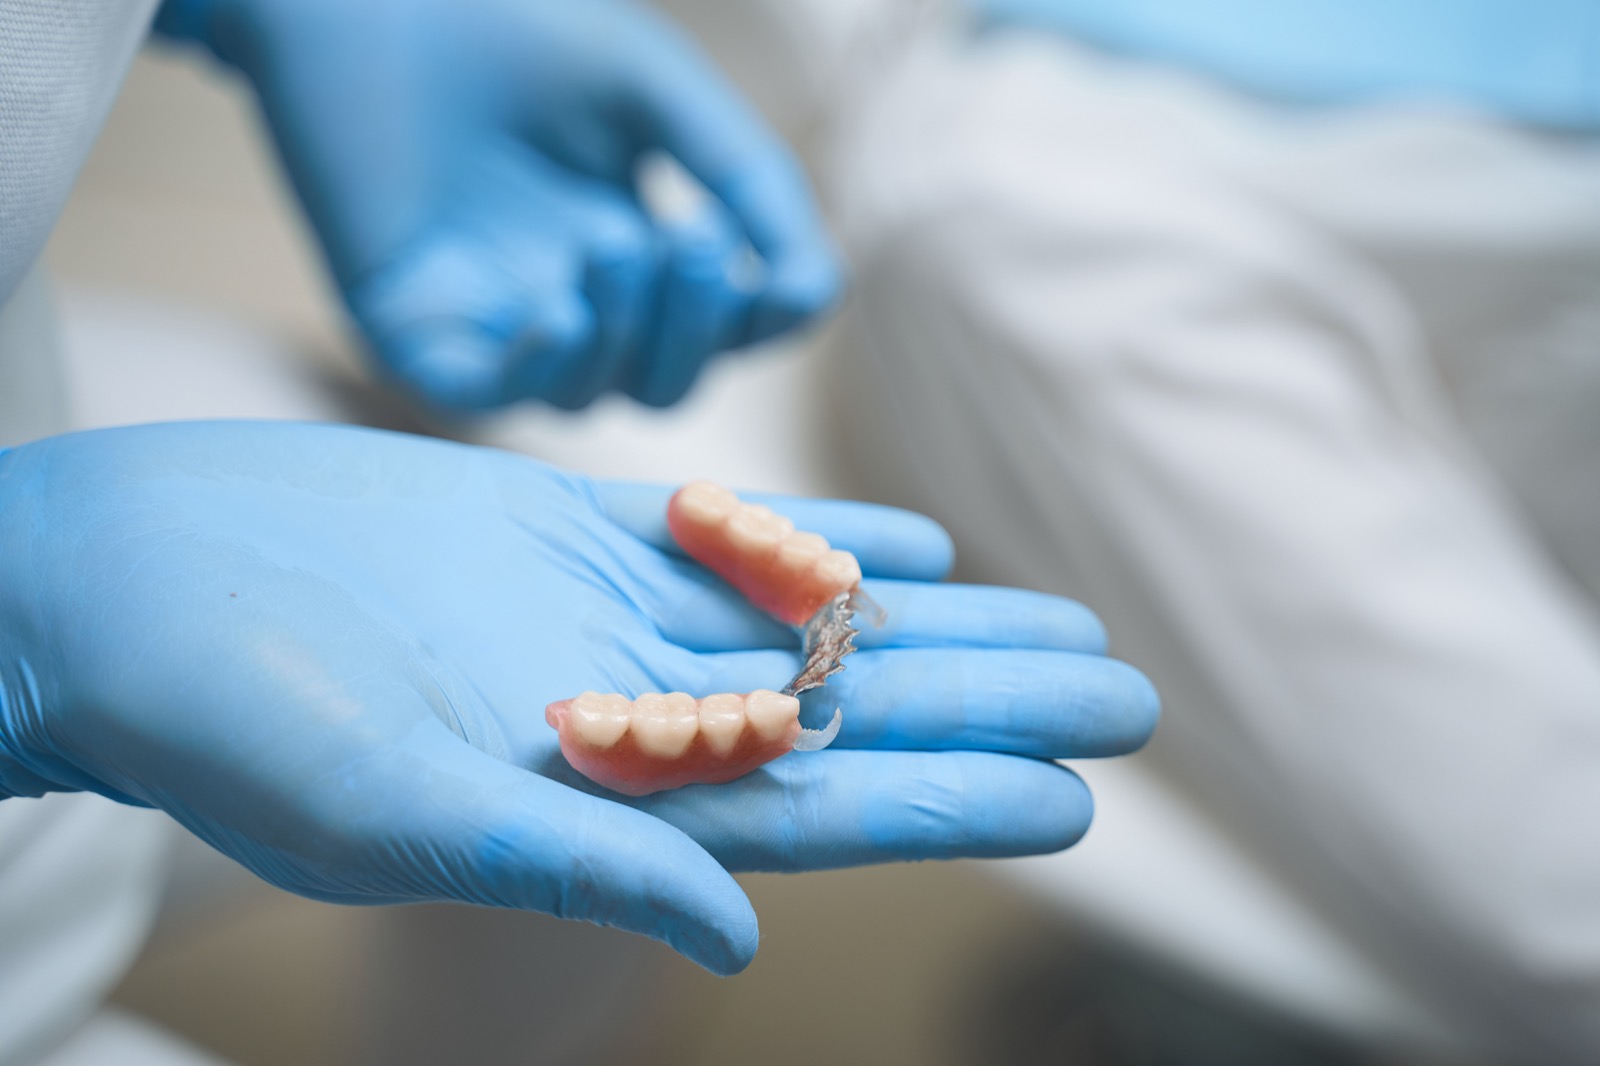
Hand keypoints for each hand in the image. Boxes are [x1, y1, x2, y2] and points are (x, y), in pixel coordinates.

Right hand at [0, 422, 1154, 972]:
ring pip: (812, 620)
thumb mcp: (394, 810)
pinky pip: (723, 532)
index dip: (952, 801)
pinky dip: (819, 534)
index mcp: (606, 791)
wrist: (135, 586)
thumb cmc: (229, 719)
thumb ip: (575, 857)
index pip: (821, 806)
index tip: (1074, 798)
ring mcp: (603, 615)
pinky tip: (913, 539)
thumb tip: (736, 935)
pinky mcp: (560, 528)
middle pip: (849, 710)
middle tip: (1125, 696)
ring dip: (938, 619)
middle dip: (988, 702)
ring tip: (1058, 621)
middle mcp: (628, 709)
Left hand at [156, 0, 841, 410]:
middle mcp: (571, 301)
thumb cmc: (515, 31)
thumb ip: (751, 184)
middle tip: (689, 235)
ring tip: (612, 239)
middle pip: (667, 383)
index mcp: (632, 247)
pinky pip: (490, 398)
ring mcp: (496, 325)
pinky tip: (557, 310)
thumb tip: (812, 298)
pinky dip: (538, 367)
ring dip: (624, 333)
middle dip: (696, 328)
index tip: (772, 271)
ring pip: (595, 397)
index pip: (718, 333)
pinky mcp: (418, 335)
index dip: (756, 321)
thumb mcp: (664, 99)